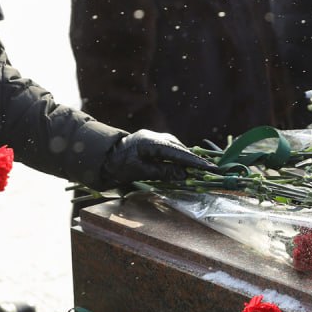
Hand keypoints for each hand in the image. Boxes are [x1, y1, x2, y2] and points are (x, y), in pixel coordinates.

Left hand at [101, 130, 217, 185]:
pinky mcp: (152, 141)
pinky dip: (179, 156)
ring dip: (187, 158)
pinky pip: (170, 148)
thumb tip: (184, 175)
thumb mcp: (140, 171)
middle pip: (179, 148)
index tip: (209, 168)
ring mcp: (153, 137)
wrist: (101, 157)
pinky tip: (185, 164)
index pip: (177, 153)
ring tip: (200, 169)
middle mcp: (154, 136)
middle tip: (210, 170)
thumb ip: (162, 172)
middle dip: (194, 159)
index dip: (194, 162)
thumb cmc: (117, 166)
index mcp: (150, 142)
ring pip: (176, 147)